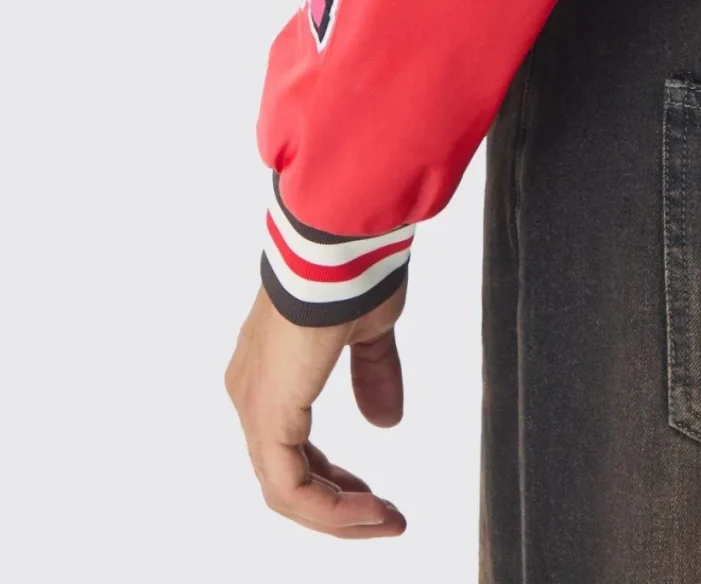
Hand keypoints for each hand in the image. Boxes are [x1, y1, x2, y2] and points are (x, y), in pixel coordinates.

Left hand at [225, 281, 407, 537]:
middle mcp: (251, 392)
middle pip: (286, 476)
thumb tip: (385, 422)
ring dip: (337, 515)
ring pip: (285, 489)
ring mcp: (254, 405)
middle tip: (382, 517)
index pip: (293, 448)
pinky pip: (289, 486)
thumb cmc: (352, 269)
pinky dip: (329, 508)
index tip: (374, 496)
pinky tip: (367, 510)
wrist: (339, 242)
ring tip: (384, 522)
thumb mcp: (370, 331)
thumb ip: (374, 376)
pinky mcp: (267, 415)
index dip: (333, 479)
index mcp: (271, 371)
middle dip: (337, 504)